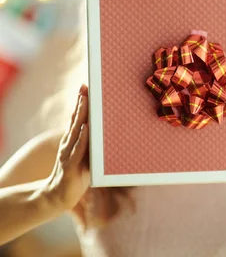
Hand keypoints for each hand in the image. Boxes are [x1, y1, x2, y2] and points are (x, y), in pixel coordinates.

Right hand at [42, 85, 89, 210]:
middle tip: (86, 87)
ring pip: (76, 130)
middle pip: (76, 120)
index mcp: (73, 140)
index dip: (81, 103)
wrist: (57, 197)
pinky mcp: (70, 165)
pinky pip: (78, 149)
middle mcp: (69, 144)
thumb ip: (93, 145)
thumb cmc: (76, 175)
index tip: (86, 87)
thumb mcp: (86, 156)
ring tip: (86, 100)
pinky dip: (83, 138)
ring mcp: (68, 153)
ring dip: (81, 115)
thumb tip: (108, 132)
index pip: (77, 118)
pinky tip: (87, 128)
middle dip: (81, 103)